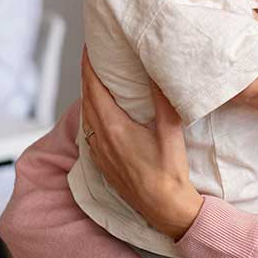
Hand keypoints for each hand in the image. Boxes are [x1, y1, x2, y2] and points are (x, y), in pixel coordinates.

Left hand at [80, 48, 202, 239]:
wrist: (166, 210)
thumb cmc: (170, 174)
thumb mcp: (170, 133)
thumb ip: (163, 100)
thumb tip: (157, 72)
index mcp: (113, 128)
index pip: (93, 87)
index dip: (89, 65)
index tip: (90, 47)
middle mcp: (100, 139)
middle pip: (86, 98)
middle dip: (88, 74)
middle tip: (95, 55)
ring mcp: (99, 152)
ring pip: (86, 114)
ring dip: (89, 93)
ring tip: (98, 77)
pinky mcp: (102, 162)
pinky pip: (89, 130)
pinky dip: (91, 112)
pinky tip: (101, 110)